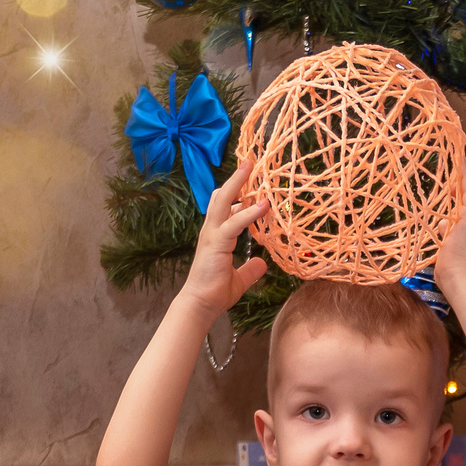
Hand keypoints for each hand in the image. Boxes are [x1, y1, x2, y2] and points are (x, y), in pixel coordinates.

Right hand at [179, 157, 267, 317]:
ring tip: (251, 167)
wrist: (201, 304)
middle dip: (235, 178)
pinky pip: (234, 223)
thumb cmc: (216, 291)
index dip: (237, 193)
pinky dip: (249, 213)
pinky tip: (263, 205)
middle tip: (249, 161)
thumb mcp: (239, 278)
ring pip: (223, 201)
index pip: (224, 206)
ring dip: (238, 183)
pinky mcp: (216, 242)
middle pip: (221, 195)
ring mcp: (212, 234)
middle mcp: (212, 230)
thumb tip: (262, 263)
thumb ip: (250, 269)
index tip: (252, 182)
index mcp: (216, 235)